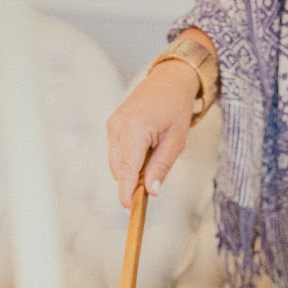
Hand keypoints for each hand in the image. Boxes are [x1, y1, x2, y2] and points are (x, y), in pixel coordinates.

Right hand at [107, 60, 198, 206]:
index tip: (128, 207)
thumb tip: (151, 191)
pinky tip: (145, 150)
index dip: (126, 190)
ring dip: (132, 169)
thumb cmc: (176, 108)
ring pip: (117, 163)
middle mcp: (118, 126)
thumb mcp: (176, 141)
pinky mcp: (112, 125)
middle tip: (154, 180)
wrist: (169, 81)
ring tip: (153, 155)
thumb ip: (161, 167)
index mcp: (135, 128)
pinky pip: (117, 153)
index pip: (127, 168)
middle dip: (133, 181)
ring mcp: (112, 125)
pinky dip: (129, 159)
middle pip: (120, 169)